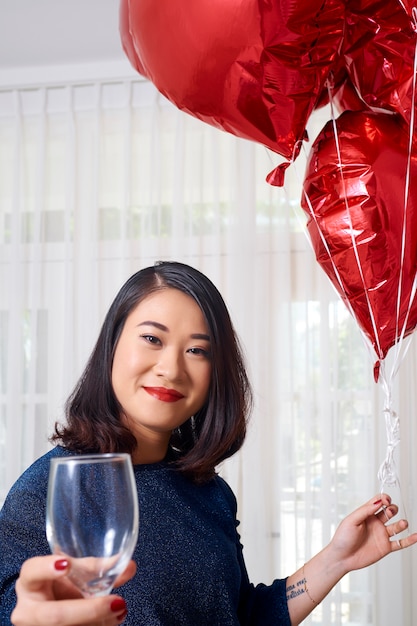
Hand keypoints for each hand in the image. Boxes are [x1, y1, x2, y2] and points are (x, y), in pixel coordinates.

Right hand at [11, 555, 135, 625]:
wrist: (49, 606)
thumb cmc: (60, 586)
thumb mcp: (74, 574)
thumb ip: (98, 568)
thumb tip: (130, 566)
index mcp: (30, 583)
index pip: (32, 571)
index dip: (46, 568)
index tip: (66, 564)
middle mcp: (28, 610)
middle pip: (54, 615)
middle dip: (88, 611)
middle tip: (116, 603)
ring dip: (97, 623)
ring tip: (119, 611)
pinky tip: (111, 621)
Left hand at [329, 493, 416, 574]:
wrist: (342, 558)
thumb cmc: (343, 538)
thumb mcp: (352, 520)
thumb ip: (365, 511)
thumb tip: (378, 502)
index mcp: (366, 514)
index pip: (378, 501)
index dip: (384, 498)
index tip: (386, 500)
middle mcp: (375, 523)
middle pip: (389, 511)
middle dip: (392, 509)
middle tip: (390, 511)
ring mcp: (381, 535)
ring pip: (396, 526)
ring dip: (402, 523)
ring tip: (403, 523)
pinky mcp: (385, 547)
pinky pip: (400, 543)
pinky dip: (409, 540)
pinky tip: (416, 536)